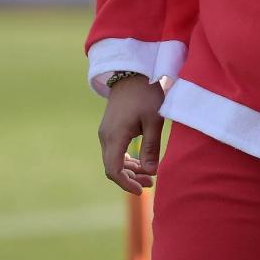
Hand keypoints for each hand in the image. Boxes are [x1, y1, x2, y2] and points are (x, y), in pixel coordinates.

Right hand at [98, 74, 164, 194]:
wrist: (133, 70)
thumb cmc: (146, 93)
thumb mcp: (153, 119)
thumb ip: (151, 147)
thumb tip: (151, 172)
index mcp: (114, 135)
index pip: (113, 169)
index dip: (126, 183)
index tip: (142, 189)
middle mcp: (106, 136)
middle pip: (112, 166)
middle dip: (130, 178)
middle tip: (151, 183)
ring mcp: (106, 131)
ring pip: (113, 159)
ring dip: (129, 169)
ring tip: (149, 176)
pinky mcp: (111, 127)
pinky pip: (115, 150)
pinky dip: (126, 159)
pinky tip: (140, 162)